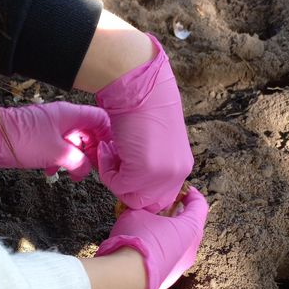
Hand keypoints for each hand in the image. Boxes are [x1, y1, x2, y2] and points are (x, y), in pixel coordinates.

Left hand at [0, 102, 111, 180]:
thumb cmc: (21, 140)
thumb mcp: (56, 153)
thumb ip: (77, 161)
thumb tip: (87, 170)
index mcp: (70, 115)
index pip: (99, 119)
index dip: (107, 136)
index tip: (107, 155)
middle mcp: (62, 118)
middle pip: (87, 132)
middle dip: (90, 152)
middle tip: (90, 170)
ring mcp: (49, 127)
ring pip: (71, 142)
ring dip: (73, 159)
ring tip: (72, 175)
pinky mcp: (39, 138)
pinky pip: (56, 148)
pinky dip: (58, 160)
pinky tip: (50, 172)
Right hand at [95, 33, 192, 212]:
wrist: (140, 86)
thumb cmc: (144, 107)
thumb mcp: (157, 144)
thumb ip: (153, 166)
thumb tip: (134, 183)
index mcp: (182, 167)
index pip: (158, 198)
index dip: (137, 188)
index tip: (123, 169)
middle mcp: (177, 173)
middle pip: (144, 202)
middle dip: (124, 186)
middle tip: (115, 161)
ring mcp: (162, 174)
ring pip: (128, 196)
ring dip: (114, 176)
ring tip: (111, 151)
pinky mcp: (144, 171)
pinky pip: (117, 184)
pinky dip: (106, 168)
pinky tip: (108, 146)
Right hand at [96, 187, 207, 288]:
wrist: (128, 277)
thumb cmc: (138, 239)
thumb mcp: (136, 212)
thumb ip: (144, 207)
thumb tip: (141, 208)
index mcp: (191, 229)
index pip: (199, 205)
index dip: (192, 194)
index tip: (183, 190)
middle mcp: (191, 249)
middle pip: (190, 226)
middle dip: (178, 215)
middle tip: (164, 208)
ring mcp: (181, 267)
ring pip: (180, 244)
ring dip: (169, 234)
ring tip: (151, 228)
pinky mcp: (169, 279)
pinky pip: (169, 259)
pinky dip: (161, 250)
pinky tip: (145, 247)